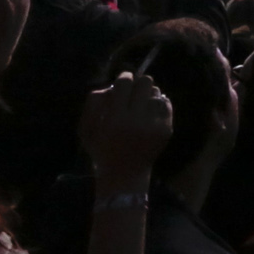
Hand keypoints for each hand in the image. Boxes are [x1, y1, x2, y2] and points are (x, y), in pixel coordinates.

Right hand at [80, 71, 172, 188]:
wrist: (125, 174)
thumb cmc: (102, 150)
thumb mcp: (87, 129)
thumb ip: (94, 103)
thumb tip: (111, 85)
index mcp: (115, 119)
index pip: (124, 83)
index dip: (123, 79)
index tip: (123, 82)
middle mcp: (137, 120)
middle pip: (145, 83)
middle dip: (138, 85)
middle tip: (133, 92)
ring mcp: (154, 125)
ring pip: (157, 92)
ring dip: (148, 96)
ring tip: (142, 105)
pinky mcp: (166, 129)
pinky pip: (166, 104)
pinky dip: (158, 105)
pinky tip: (150, 112)